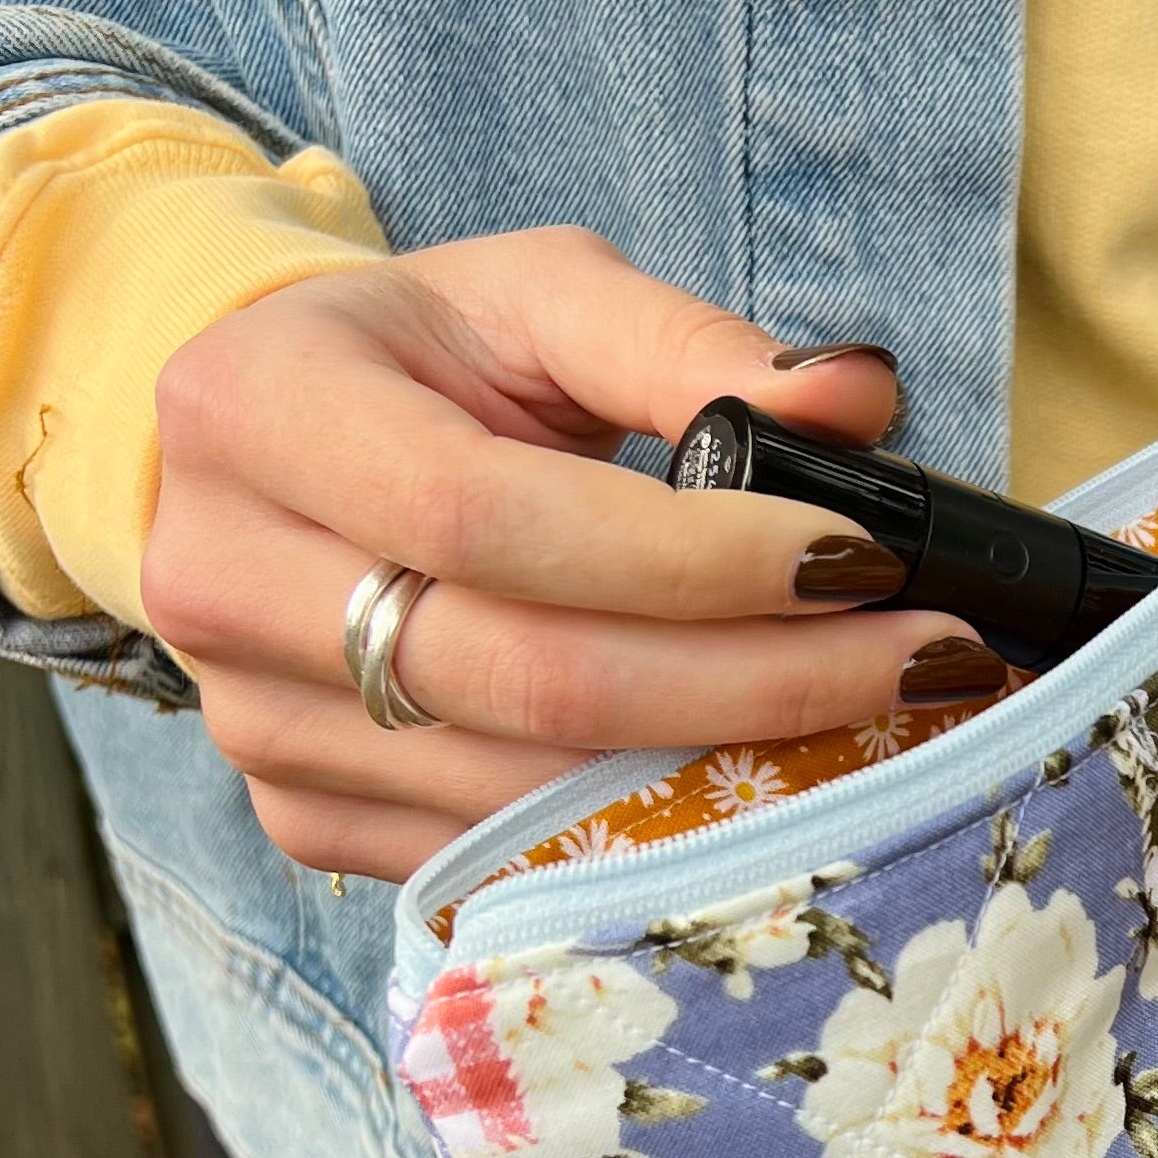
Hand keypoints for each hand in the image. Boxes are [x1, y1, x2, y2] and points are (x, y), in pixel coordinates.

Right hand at [140, 229, 995, 881]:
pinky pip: (511, 857)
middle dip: (761, 681)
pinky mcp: (306, 818)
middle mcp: (228, 582)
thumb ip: (689, 343)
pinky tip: (770, 790)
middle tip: (929, 660)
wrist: (265, 457)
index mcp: (259, 412)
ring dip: (735, 774)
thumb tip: (860, 394)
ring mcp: (258, 726)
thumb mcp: (535, 301)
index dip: (695, 559)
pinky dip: (658, 832)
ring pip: (534, 795)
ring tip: (886, 723)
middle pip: (535, 680)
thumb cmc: (425, 365)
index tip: (865, 560)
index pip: (495, 519)